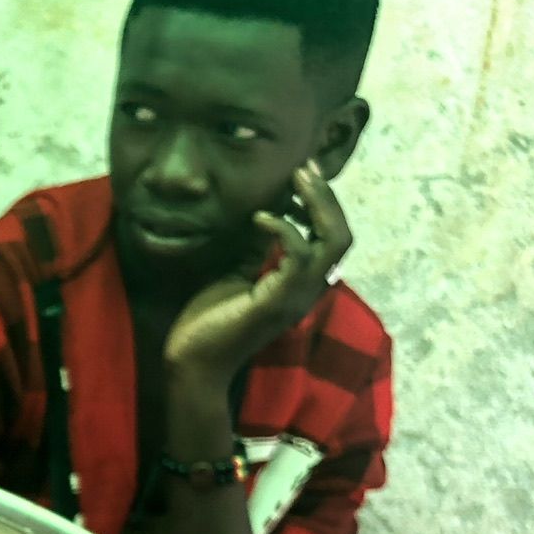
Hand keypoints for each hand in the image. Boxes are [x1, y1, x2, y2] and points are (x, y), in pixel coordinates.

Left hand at [163, 161, 352, 383]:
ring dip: (316, 203)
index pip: (332, 238)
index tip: (302, 175)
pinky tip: (259, 217)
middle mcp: (307, 290)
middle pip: (342, 234)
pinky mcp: (277, 302)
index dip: (322, 204)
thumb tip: (266, 216)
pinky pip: (299, 256)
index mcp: (299, 284)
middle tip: (306, 167)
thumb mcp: (236, 273)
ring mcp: (296, 298)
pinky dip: (284, 229)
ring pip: (334, 241)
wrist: (191, 365)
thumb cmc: (209, 323)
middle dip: (327, 196)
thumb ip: (256, 249)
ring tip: (295, 179)